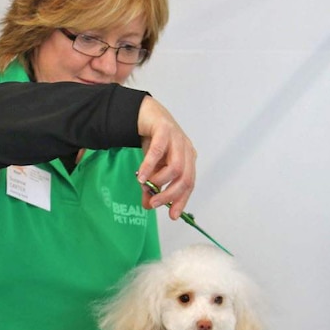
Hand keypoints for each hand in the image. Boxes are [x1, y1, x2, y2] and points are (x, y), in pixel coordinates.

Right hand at [136, 96, 195, 219]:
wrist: (145, 114)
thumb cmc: (153, 142)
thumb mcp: (152, 168)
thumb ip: (152, 186)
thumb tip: (148, 206)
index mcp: (188, 160)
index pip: (189, 184)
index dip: (181, 201)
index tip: (173, 216)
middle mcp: (186, 150)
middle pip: (185, 178)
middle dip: (170, 194)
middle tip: (154, 203)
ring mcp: (177, 139)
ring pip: (175, 167)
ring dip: (159, 181)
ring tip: (144, 185)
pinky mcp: (165, 129)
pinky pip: (159, 151)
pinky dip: (149, 166)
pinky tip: (140, 176)